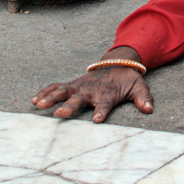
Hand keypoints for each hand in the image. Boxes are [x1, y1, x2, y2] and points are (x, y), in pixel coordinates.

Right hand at [31, 46, 152, 122]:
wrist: (118, 64)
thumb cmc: (127, 81)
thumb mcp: (140, 87)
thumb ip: (144, 98)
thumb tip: (150, 110)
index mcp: (108, 94)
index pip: (105, 104)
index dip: (102, 111)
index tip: (97, 120)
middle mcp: (92, 91)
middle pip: (79, 99)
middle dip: (69, 106)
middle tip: (59, 114)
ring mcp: (80, 87)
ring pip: (64, 91)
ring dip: (51, 97)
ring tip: (38, 105)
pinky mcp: (73, 85)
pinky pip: (57, 87)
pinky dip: (45, 91)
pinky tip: (33, 100)